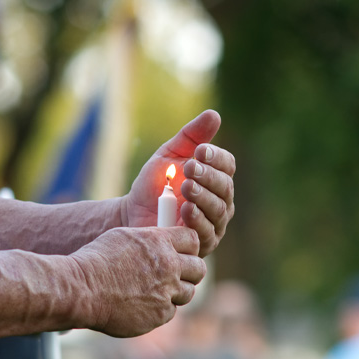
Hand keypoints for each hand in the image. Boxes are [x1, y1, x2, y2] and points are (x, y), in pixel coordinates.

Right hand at [69, 226, 204, 337]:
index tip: (181, 252)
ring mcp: (166, 292)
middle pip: (198, 268)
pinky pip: (171, 310)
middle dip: (190, 270)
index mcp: (160, 241)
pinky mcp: (160, 314)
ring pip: (188, 292)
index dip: (188, 246)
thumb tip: (162, 242)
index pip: (193, 240)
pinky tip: (143, 304)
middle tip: (177, 274)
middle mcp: (169, 266)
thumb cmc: (96, 260)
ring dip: (177, 291)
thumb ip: (149, 240)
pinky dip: (161, 308)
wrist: (83, 290)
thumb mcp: (124, 237)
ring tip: (158, 291)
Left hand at [123, 109, 235, 256]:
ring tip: (187, 186)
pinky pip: (206, 232)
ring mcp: (213, 224)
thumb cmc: (154, 184)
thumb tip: (214, 115)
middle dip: (208, 176)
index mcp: (216, 178)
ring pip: (218, 210)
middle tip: (190, 167)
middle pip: (225, 187)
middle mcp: (220, 201)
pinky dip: (198, 220)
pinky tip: (186, 209)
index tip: (199, 151)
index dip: (216, 157)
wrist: (132, 213)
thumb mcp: (170, 155)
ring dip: (203, 196)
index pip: (227, 165)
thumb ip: (191, 137)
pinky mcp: (202, 244)